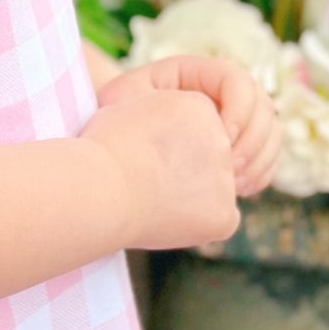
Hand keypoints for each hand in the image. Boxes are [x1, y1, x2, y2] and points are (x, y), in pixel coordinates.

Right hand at [79, 74, 240, 251]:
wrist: (102, 186)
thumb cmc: (104, 147)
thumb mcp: (131, 107)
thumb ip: (159, 117)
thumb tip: (163, 134)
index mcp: (198, 106)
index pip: (193, 131)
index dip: (165, 149)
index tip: (141, 155)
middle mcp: (220, 139)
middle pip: (206, 159)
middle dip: (183, 171)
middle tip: (146, 179)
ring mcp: (226, 178)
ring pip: (213, 190)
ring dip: (190, 196)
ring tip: (152, 198)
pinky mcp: (225, 215)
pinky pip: (218, 220)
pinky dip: (197, 223)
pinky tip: (167, 217)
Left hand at [97, 55, 280, 198]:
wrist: (113, 152)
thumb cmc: (111, 123)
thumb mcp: (123, 99)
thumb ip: (158, 98)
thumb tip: (200, 116)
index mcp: (196, 72)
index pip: (237, 79)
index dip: (239, 107)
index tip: (222, 138)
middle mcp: (221, 92)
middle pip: (263, 106)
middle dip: (253, 138)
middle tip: (231, 168)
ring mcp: (234, 120)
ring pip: (271, 133)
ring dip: (260, 158)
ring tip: (235, 183)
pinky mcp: (237, 149)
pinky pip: (266, 158)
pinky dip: (261, 173)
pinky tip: (239, 190)